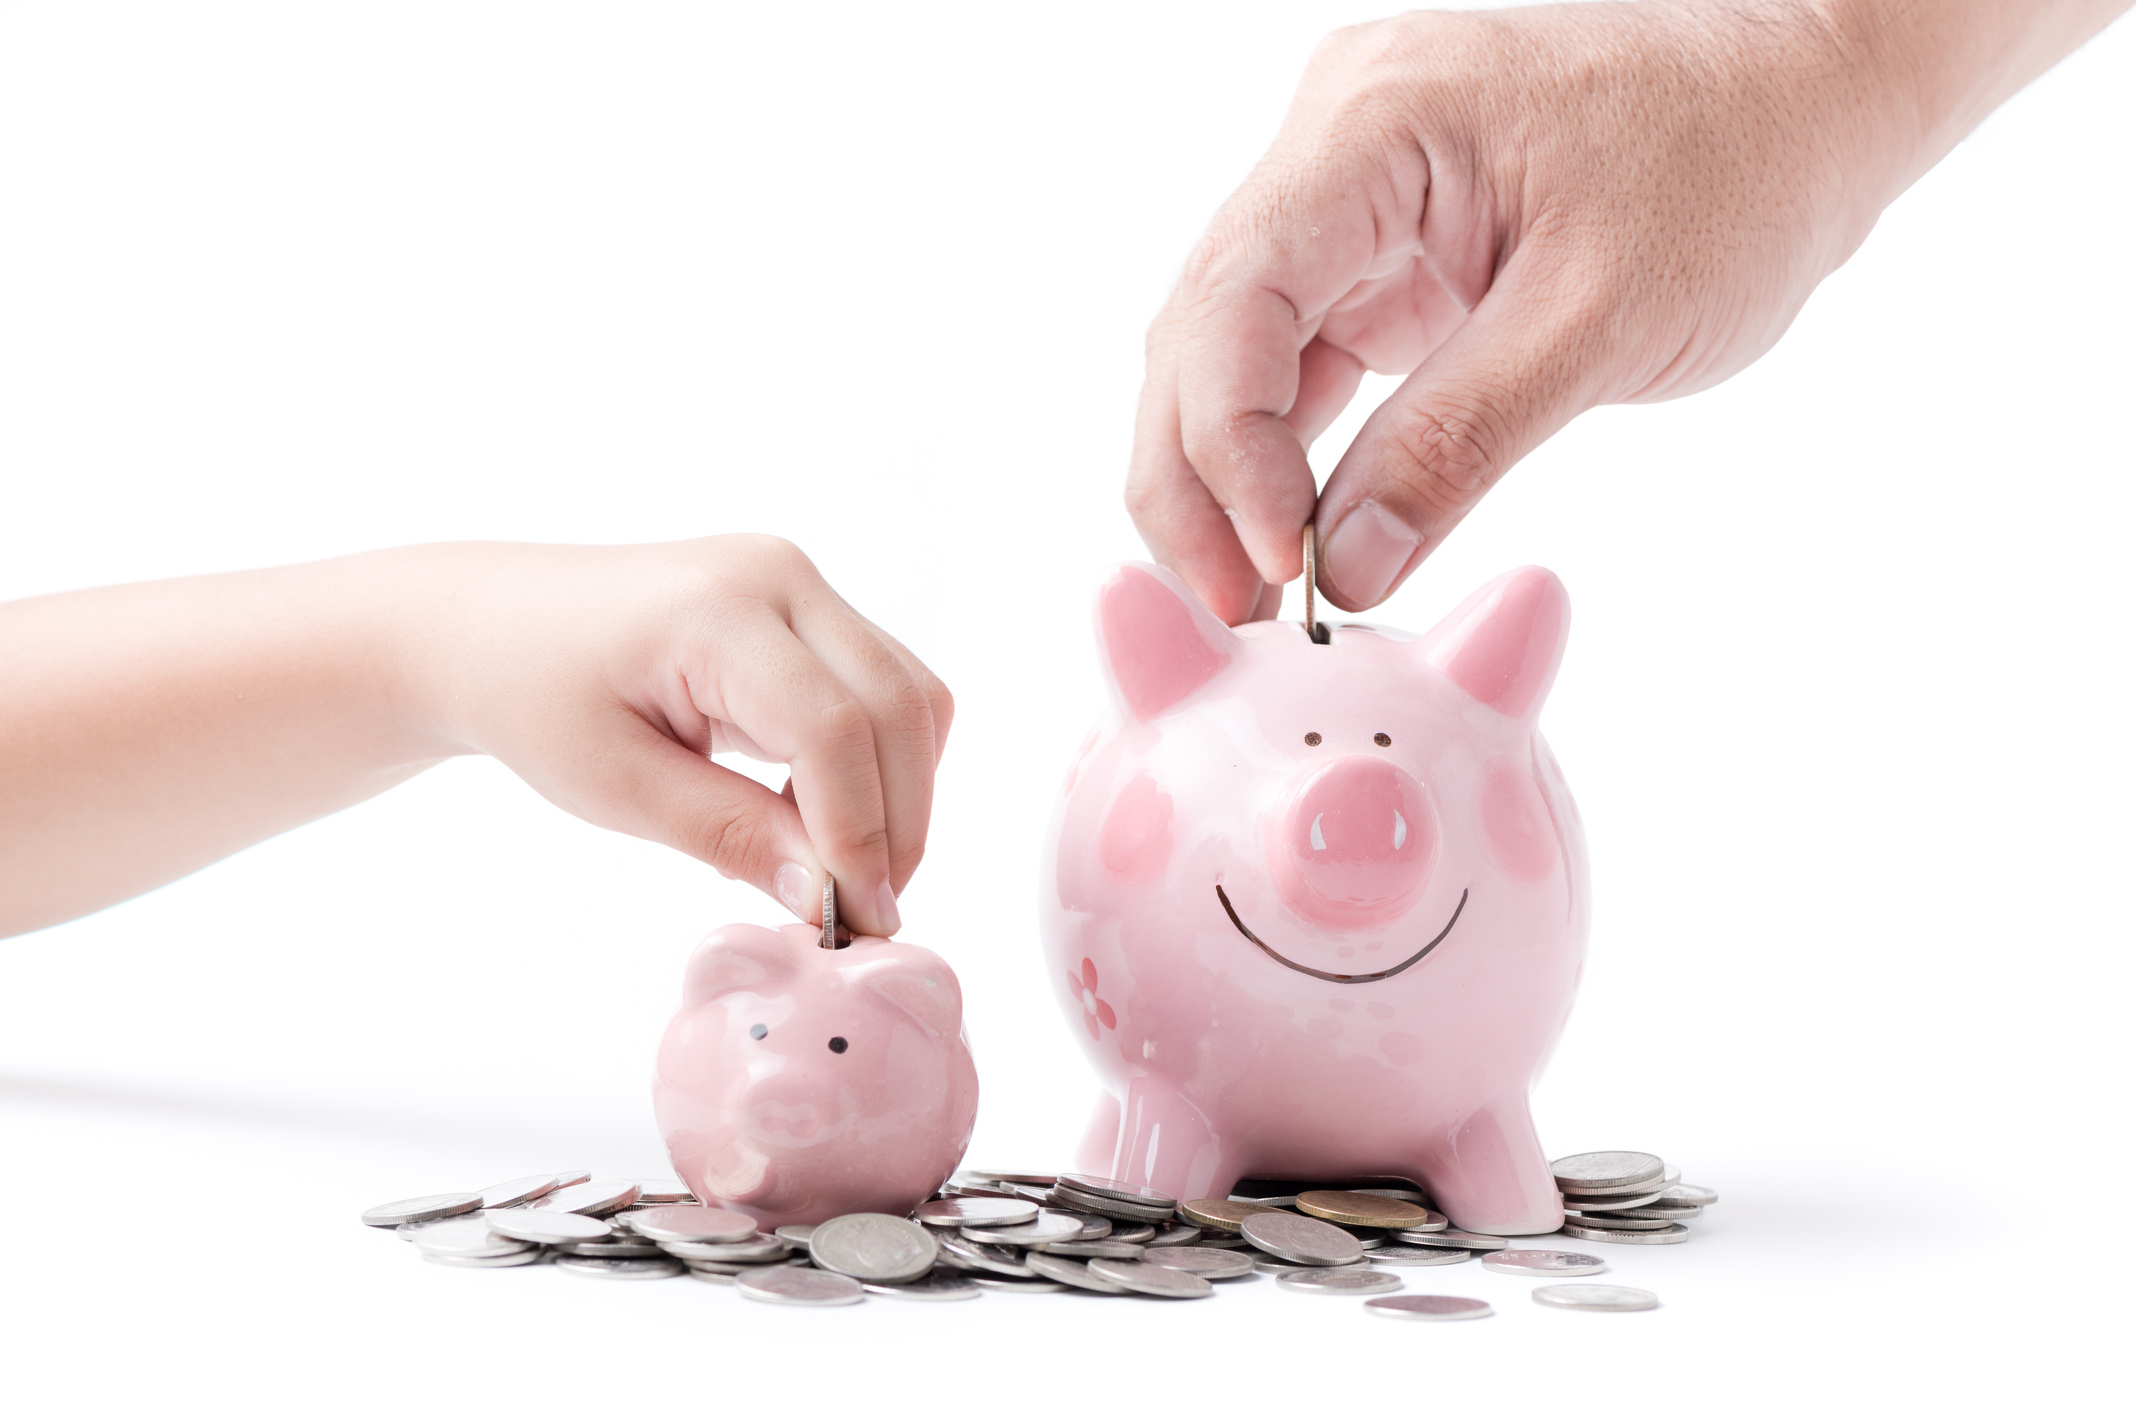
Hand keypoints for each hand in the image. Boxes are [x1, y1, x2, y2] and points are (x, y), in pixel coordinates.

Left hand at [421, 537, 949, 935]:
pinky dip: (881, 760)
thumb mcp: (615, 786)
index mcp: (716, 610)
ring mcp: (799, 582)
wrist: (492, 627)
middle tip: (863, 912)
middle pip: (896, 704)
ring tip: (842, 869)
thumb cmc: (534, 697)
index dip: (859, 831)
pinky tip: (827, 815)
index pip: (832, 727)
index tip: (854, 917)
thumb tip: (826, 895)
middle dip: (899, 821)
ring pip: (911, 694)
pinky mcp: (807, 606)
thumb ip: (730, 834)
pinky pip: (885, 685)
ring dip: (901, 791)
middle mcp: (778, 576)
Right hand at [1126, 0, 2126, 621]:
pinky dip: (1285, 456)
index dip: (1230, 446)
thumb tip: (1347, 573)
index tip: (1279, 569)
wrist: (1803, 105)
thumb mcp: (1601, 321)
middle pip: (1201, 332)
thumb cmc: (1733, 171)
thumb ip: (1459, 443)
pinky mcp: (1374, 253)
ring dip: (1225, 481)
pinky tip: (1290, 543)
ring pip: (1229, 355)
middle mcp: (1331, 147)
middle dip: (1198, 483)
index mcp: (1373, 124)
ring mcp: (1345, 199)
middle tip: (1231, 615)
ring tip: (1249, 603)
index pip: (1235, 297)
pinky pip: (1293, 359)